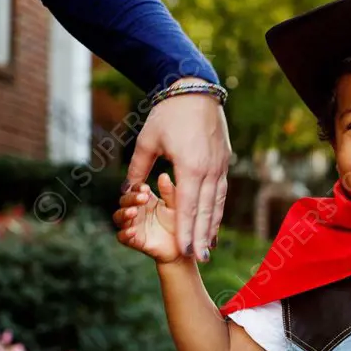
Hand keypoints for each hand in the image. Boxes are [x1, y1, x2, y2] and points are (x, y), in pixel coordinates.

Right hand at [114, 174, 187, 263]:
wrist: (183, 249)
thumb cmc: (180, 224)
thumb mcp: (178, 206)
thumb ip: (170, 193)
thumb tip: (163, 175)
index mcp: (148, 200)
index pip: (135, 189)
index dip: (137, 187)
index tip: (146, 188)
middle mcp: (138, 211)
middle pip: (124, 201)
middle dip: (131, 198)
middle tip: (142, 197)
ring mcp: (134, 225)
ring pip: (118, 217)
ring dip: (123, 213)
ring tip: (133, 212)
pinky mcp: (134, 241)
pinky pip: (122, 237)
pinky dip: (124, 233)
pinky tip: (132, 231)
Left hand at [125, 77, 231, 262]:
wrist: (195, 90)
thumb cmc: (167, 113)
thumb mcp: (147, 140)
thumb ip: (137, 168)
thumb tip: (126, 191)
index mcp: (190, 166)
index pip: (187, 207)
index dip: (186, 231)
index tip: (183, 251)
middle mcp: (210, 169)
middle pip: (205, 211)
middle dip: (201, 237)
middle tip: (200, 260)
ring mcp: (220, 166)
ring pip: (217, 204)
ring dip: (212, 227)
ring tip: (209, 248)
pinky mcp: (223, 162)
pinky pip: (221, 193)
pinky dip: (218, 211)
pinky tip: (214, 224)